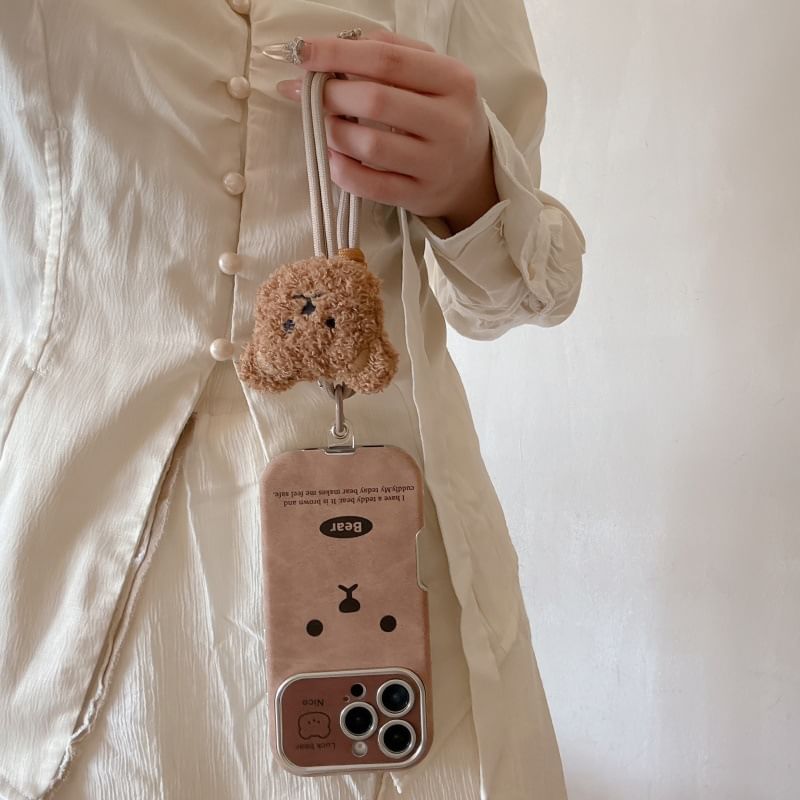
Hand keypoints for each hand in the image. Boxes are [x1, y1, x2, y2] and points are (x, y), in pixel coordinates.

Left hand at [275, 28, 499, 234]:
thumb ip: (390, 52)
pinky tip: (334, 156)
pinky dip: (342, 169)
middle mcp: (449, 122)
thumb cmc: (442, 113)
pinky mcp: (419, 196)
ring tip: (324, 124)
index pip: (387, 60)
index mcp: (453, 80)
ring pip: (369, 145)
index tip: (303, 51)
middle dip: (330, 93)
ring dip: (333, 132)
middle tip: (309, 92)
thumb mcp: (432, 74)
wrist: (473, 172)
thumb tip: (331, 49)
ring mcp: (435, 164)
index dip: (338, 53)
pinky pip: (370, 185)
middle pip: (375, 101)